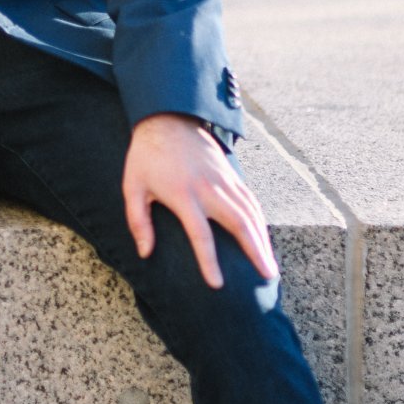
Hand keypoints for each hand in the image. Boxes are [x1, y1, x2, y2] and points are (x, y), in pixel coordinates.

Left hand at [123, 113, 277, 290]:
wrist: (167, 118)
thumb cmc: (146, 157)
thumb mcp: (133, 187)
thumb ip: (138, 221)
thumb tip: (145, 253)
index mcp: (183, 195)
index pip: (200, 234)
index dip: (209, 261)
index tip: (218, 284)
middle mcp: (209, 188)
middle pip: (239, 224)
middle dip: (255, 252)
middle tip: (268, 276)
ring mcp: (224, 180)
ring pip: (250, 213)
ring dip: (263, 240)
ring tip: (270, 265)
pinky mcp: (231, 173)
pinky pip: (250, 200)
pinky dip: (260, 220)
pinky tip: (264, 237)